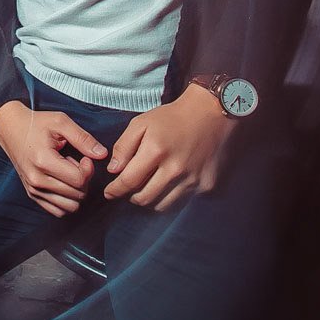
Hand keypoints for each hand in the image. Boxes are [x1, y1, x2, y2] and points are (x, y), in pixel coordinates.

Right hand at [0, 100, 108, 217]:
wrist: (10, 129)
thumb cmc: (36, 124)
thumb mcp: (61, 122)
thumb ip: (83, 138)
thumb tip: (102, 154)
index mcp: (43, 161)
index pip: (79, 180)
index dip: (89, 169)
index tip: (85, 158)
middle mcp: (37, 179)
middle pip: (77, 194)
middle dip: (83, 179)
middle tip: (74, 162)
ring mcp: (33, 189)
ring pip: (70, 206)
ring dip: (75, 191)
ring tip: (67, 172)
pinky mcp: (32, 194)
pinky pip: (58, 211)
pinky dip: (66, 200)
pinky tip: (62, 182)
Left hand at [104, 84, 235, 210]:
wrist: (209, 114)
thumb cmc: (171, 118)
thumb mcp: (141, 123)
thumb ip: (123, 146)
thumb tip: (113, 170)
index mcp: (156, 151)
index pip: (129, 181)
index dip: (115, 190)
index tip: (109, 193)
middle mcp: (175, 169)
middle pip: (144, 198)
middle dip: (131, 197)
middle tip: (128, 190)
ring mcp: (192, 179)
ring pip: (162, 205)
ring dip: (150, 200)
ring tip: (146, 188)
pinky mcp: (206, 185)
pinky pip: (181, 201)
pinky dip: (169, 197)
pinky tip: (166, 185)